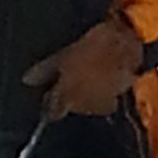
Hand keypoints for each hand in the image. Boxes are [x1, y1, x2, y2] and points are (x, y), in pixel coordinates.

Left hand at [23, 16, 143, 119]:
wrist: (129, 44)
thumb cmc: (94, 48)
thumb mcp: (64, 55)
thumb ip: (44, 71)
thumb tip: (27, 80)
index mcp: (66, 97)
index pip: (51, 113)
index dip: (48, 103)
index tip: (49, 91)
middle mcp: (83, 107)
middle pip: (69, 108)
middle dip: (67, 96)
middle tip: (69, 76)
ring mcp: (102, 105)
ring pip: (87, 104)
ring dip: (85, 94)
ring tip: (87, 73)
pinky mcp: (117, 98)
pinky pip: (103, 99)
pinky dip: (100, 91)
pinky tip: (101, 77)